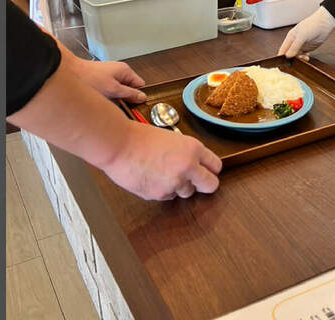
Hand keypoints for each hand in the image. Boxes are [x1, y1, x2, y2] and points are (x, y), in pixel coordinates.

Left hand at [73, 59, 148, 103]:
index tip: (135, 105)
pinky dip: (106, 99)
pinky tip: (100, 101)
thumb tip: (142, 98)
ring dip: (114, 100)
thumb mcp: (113, 89)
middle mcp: (118, 73)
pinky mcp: (101, 83)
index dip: (138, 96)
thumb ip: (129, 94)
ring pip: (118, 93)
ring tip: (106, 102)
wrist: (70, 73)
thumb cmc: (89, 77)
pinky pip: (109, 93)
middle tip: (119, 106)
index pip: (140, 85)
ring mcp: (110, 78)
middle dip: (125, 100)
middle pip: (129, 90)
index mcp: (125, 71)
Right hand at [100, 122, 222, 200]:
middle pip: (211, 185)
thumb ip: (186, 153)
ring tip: (163, 173)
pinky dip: (162, 190)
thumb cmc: (139, 137)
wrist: (118, 145)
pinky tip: (152, 177)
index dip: (211, 169)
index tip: (207, 171)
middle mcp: (188, 167)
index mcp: (192, 149)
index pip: (216, 166)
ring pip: (187, 193)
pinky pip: (168, 196)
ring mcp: (174, 183)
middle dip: (204, 184)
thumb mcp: (171, 138)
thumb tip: (195, 165)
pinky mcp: (160, 194)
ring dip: (180, 186)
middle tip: (195, 181)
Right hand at [277, 6, 334, 58]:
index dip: (281, 58)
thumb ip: (294, 47)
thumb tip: (287, 56)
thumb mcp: (302, 36)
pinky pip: (303, 56)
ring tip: (305, 58)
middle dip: (291, 60)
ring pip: (296, 56)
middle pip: (289, 54)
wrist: (325, 24)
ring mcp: (301, 45)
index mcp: (290, 38)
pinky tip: (307, 57)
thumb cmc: (312, 26)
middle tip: (296, 63)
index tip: (283, 65)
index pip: (282, 50)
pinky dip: (304, 58)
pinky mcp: (308, 48)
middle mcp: (294, 42)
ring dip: (299, 60)